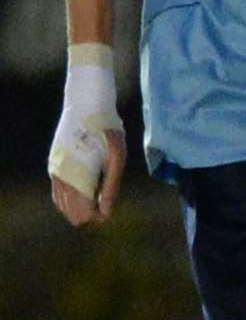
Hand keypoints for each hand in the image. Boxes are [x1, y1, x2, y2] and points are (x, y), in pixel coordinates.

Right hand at [48, 49, 126, 225]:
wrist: (86, 102)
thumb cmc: (107, 128)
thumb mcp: (117, 156)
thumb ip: (111, 185)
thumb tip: (106, 213)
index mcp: (77, 175)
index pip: (82, 213)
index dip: (97, 217)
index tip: (110, 211)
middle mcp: (61, 175)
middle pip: (71, 212)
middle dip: (89, 213)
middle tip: (105, 204)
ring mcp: (55, 168)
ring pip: (62, 203)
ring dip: (79, 205)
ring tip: (97, 197)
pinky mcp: (54, 162)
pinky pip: (58, 190)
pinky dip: (70, 197)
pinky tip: (85, 192)